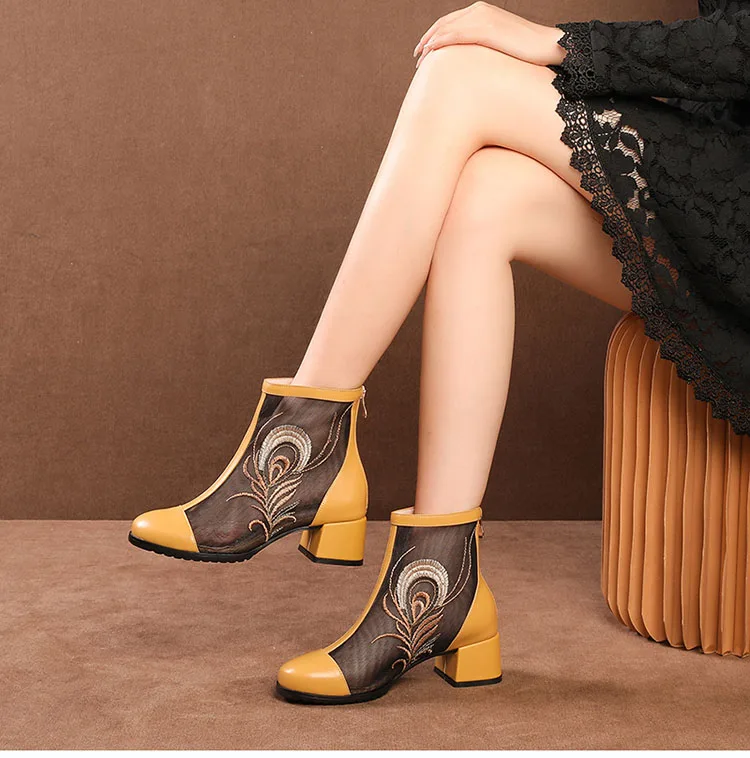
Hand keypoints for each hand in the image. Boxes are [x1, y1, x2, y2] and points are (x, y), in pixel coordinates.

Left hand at [413, 2, 565, 68]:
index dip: (434, 35)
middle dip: (427, 40)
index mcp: (482, 12)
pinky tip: (431, 52)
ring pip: (447, 29)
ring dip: (430, 44)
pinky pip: (457, 35)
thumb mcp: (500, 46)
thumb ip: (484, 47)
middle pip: (444, 24)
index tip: (424, 50)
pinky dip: (441, 42)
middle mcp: (479, 10)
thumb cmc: (527, 52)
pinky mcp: (486, 29)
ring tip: (420, 59)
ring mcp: (482, 18)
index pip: (451, 22)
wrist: (547, 46)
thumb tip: (473, 64)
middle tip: (416, 57)